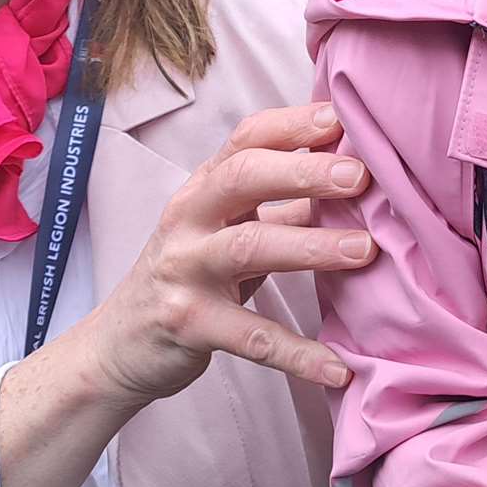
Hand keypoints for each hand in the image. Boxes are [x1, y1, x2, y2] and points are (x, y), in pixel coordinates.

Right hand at [84, 103, 373, 407]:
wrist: (121, 343)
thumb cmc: (193, 273)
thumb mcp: (229, 227)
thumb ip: (283, 203)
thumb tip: (356, 176)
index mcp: (205, 187)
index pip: (246, 138)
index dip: (293, 124)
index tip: (341, 119)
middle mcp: (189, 218)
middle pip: (243, 177)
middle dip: (304, 171)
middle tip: (361, 176)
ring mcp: (185, 270)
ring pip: (248, 247)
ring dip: (311, 247)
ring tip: (365, 250)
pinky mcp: (189, 324)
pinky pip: (249, 337)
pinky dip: (295, 353)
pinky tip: (337, 366)